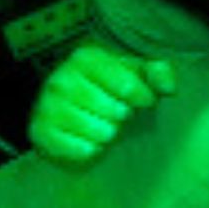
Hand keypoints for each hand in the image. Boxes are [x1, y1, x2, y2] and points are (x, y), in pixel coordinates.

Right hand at [29, 42, 176, 162]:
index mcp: (86, 58)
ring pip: (98, 131)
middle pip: (113, 111)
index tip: (146, 101)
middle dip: (124, 116)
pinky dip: (91, 149)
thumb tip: (168, 87)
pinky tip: (92, 141)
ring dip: (109, 133)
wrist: (77, 111)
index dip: (143, 97)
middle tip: (120, 114)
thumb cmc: (114, 89)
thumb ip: (159, 72)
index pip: (126, 85)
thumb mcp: (140, 74)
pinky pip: (78, 149)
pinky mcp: (39, 133)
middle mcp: (61, 79)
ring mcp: (46, 107)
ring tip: (107, 126)